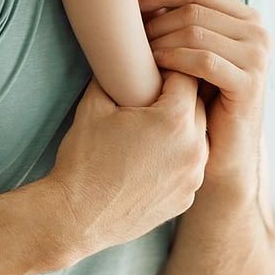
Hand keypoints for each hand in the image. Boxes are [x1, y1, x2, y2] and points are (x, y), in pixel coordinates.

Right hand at [49, 72, 207, 252]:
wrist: (75, 217)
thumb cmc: (83, 160)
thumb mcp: (94, 105)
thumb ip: (115, 75)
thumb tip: (122, 57)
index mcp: (175, 120)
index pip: (186, 76)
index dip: (168, 70)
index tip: (152, 73)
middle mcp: (194, 148)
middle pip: (198, 105)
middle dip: (179, 97)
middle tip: (151, 98)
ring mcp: (193, 177)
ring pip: (199, 137)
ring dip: (182, 129)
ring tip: (152, 130)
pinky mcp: (186, 199)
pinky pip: (191, 167)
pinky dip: (177, 159)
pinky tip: (151, 159)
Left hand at [138, 0, 269, 187]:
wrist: (222, 156)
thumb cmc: (200, 102)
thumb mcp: (194, 54)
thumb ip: (182, 23)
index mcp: (246, 18)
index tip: (130, 12)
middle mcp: (258, 31)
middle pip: (193, 8)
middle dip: (156, 22)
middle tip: (129, 42)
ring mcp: (258, 57)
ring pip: (195, 31)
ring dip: (159, 42)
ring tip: (138, 59)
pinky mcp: (250, 83)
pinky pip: (202, 60)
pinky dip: (173, 61)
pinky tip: (154, 72)